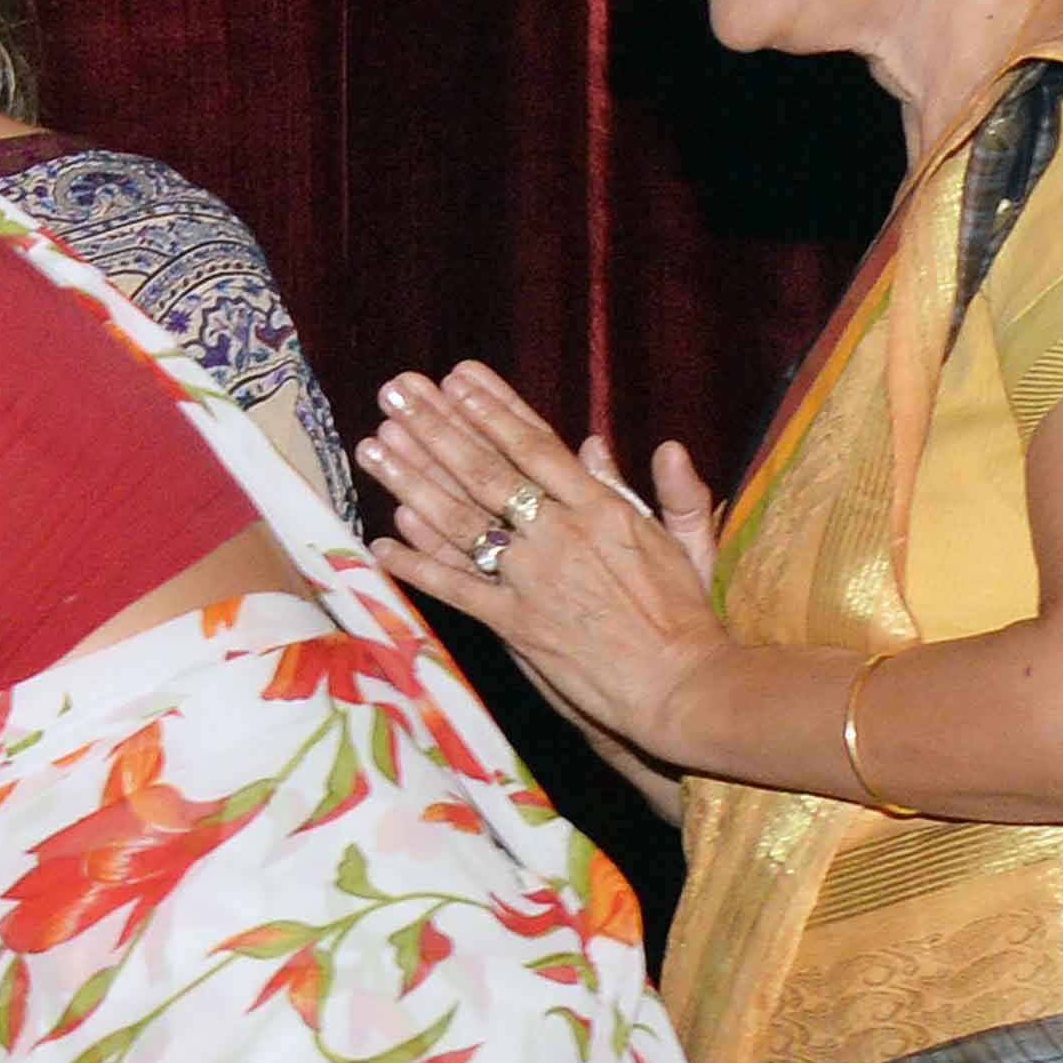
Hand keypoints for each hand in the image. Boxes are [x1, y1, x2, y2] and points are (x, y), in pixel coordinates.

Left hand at [356, 365, 731, 759]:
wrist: (681, 684)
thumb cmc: (687, 615)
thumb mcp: (687, 542)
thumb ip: (672, 491)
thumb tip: (647, 446)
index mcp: (602, 508)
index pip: (536, 445)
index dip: (493, 408)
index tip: (458, 378)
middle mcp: (560, 534)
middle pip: (487, 471)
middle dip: (437, 427)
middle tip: (397, 393)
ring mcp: (532, 578)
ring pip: (461, 520)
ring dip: (412, 481)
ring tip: (374, 446)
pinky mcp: (515, 623)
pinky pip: (455, 589)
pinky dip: (416, 565)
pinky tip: (381, 539)